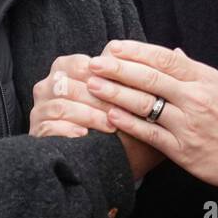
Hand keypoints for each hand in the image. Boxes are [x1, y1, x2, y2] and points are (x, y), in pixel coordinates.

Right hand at [29, 52, 162, 181]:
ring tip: (109, 126)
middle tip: (120, 110)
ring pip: (61, 102)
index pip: (87, 62)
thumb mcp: (143, 104)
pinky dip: (69, 130)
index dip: (108, 75)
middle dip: (97, 96)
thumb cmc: (125, 132)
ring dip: (87, 114)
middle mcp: (52, 84)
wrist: (103, 167)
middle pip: (69, 80)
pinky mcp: (37, 130)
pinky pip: (48, 125)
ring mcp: (41, 107)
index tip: (132, 89)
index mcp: (73, 69)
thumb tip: (180, 50)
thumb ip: (155, 78)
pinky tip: (85, 137)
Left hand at [86, 40, 217, 192]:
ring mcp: (188, 125)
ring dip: (115, 94)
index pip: (165, 58)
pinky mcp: (183, 151)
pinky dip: (128, 124)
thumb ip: (193, 69)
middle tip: (94, 62)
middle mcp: (195, 98)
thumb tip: (171, 52)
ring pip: (145, 105)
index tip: (114, 46)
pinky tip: (110, 116)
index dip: (136, 51)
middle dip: (117, 69)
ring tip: (93, 86)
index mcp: (204, 78)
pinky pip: (150, 134)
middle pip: (150, 78)